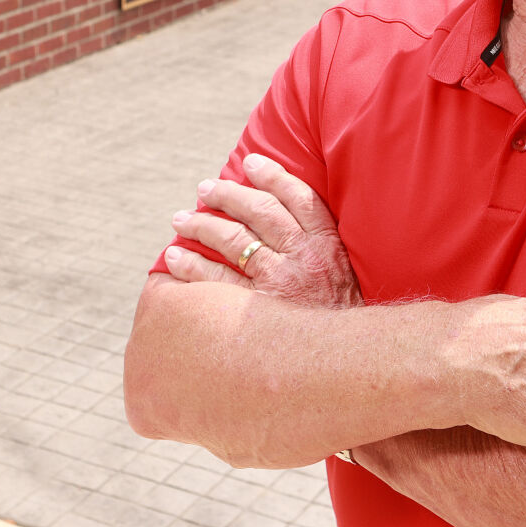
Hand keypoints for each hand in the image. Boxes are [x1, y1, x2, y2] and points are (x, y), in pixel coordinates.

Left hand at [163, 153, 361, 309]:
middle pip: (260, 212)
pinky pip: (216, 281)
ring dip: (201, 225)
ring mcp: (280, 282)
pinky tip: (175, 258)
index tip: (251, 162)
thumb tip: (287, 220)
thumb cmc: (341, 320)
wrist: (350, 363)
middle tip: (204, 189)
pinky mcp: (258, 311)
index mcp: (328, 245)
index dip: (274, 175)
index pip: (299, 197)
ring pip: (233, 240)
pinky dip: (192, 266)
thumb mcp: (343, 276)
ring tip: (180, 219)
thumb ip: (322, 248)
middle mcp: (304, 257)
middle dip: (228, 195)